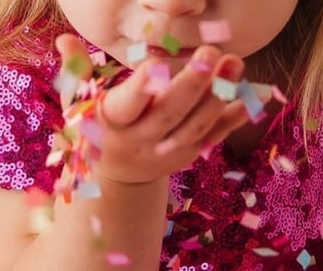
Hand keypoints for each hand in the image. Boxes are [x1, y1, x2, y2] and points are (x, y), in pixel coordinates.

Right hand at [55, 34, 250, 185]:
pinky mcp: (188, 155)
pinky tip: (258, 95)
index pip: (127, 106)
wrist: (115, 179)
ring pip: (195, 127)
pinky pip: (214, 137)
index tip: (155, 68)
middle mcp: (141, 142)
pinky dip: (235, 117)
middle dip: (190, 86)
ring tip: (236, 64)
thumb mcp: (77, 103)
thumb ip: (75, 71)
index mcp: (113, 124)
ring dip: (219, 97)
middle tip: (211, 53)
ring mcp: (167, 151)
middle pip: (169, 115)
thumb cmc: (94, 128)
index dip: (142, 90)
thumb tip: (64, 38)